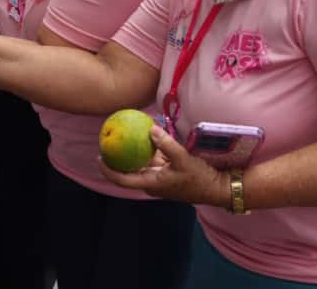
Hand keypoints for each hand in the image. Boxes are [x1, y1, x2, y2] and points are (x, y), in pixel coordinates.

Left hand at [99, 125, 229, 206]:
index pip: (123, 179)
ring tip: (120, 137)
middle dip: (115, 160)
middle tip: (106, 143)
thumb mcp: (183, 160)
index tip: (98, 158)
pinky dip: (145, 151)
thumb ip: (167, 144)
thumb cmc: (200, 178)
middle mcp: (151, 182)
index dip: (108, 170)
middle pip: (127, 173)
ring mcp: (158, 178)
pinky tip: (141, 137)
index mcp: (151, 184)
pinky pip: (151, 161)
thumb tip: (150, 128)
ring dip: (130, 154)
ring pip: (139, 165)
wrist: (217, 188)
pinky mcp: (166, 173)